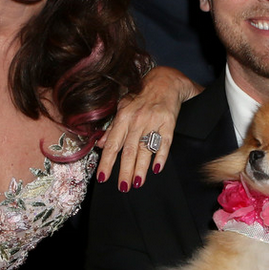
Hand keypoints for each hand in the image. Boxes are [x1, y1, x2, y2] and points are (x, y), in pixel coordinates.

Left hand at [96, 66, 201, 190]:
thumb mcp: (123, 108)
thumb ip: (112, 128)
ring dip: (141, 168)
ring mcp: (153, 122)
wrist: (165, 81)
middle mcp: (137, 120)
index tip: (102, 178)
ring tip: (137, 183)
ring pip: (145, 149)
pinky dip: (161, 156)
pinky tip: (157, 169)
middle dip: (125, 171)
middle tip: (123, 187)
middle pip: (129, 150)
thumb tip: (99, 144)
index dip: (106, 162)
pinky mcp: (169, 123)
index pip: (112, 144)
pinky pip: (164, 142)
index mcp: (123, 117)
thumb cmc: (141, 97)